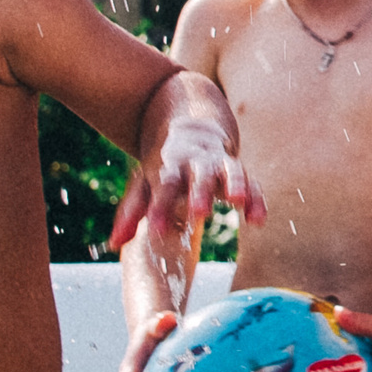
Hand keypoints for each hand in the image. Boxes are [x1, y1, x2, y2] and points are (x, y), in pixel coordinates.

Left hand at [111, 118, 262, 249]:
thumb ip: (132, 213)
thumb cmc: (165, 165)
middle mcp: (197, 163)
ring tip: (237, 201)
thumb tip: (113, 244)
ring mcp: (220, 165)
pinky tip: (258, 221)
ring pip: (230, 171)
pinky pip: (253, 184)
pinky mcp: (240, 172)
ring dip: (234, 185)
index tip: (157, 229)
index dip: (161, 207)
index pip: (164, 186)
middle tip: (200, 212)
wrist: (192, 127)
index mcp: (170, 167)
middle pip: (199, 175)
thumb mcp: (145, 183)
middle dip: (200, 192)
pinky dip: (256, 201)